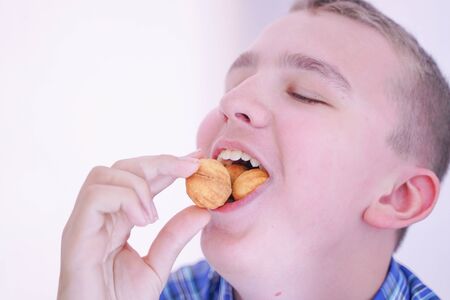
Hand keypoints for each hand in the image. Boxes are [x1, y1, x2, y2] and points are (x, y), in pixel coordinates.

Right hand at [57, 152, 209, 299]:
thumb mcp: (156, 265)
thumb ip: (175, 237)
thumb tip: (203, 210)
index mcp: (115, 220)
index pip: (140, 179)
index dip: (168, 165)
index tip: (196, 158)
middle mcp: (98, 216)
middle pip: (122, 168)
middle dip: (159, 162)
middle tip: (191, 167)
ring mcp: (84, 222)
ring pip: (104, 174)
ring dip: (139, 185)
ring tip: (154, 216)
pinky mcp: (75, 234)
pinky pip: (96, 196)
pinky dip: (125, 198)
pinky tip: (142, 220)